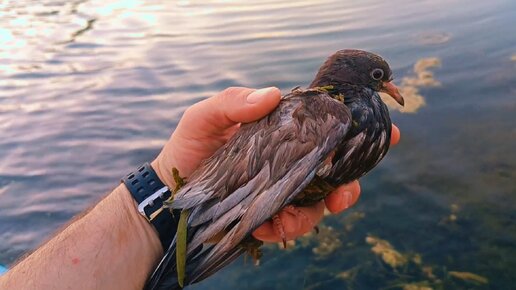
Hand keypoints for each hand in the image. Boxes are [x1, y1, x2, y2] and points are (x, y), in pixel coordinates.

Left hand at [151, 87, 399, 242]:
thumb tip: (272, 93)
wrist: (170, 194)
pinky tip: (266, 228)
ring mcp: (283, 190)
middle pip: (335, 171)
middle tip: (343, 196)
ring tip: (286, 220)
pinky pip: (294, 225)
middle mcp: (289, 161)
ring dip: (312, 214)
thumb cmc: (189, 148)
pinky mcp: (272, 215)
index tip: (390, 135)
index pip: (326, 128)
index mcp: (282, 132)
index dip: (359, 132)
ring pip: (319, 204)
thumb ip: (231, 102)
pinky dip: (286, 229)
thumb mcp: (203, 119)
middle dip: (349, 186)